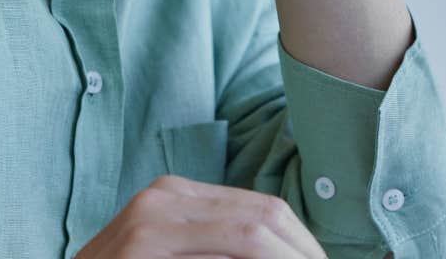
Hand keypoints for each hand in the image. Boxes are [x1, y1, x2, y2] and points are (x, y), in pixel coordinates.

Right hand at [74, 175, 326, 257]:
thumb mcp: (176, 255)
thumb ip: (217, 249)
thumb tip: (293, 254)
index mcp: (178, 194)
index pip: (264, 209)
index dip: (303, 244)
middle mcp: (165, 195)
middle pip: (265, 216)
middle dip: (304, 252)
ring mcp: (150, 219)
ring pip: (249, 232)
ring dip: (288, 258)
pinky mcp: (142, 244)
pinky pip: (222, 251)